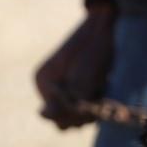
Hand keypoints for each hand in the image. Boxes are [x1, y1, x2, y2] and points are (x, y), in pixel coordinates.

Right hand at [34, 3, 116, 129]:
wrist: (105, 25)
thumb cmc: (96, 50)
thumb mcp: (83, 78)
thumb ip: (64, 100)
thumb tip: (41, 115)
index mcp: (44, 81)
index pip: (55, 116)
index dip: (74, 113)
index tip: (89, 97)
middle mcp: (49, 87)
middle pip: (64, 121)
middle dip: (83, 113)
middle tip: (99, 93)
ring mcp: (61, 87)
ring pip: (75, 117)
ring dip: (92, 108)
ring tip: (101, 86)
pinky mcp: (74, 87)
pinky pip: (83, 107)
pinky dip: (95, 100)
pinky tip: (102, 85)